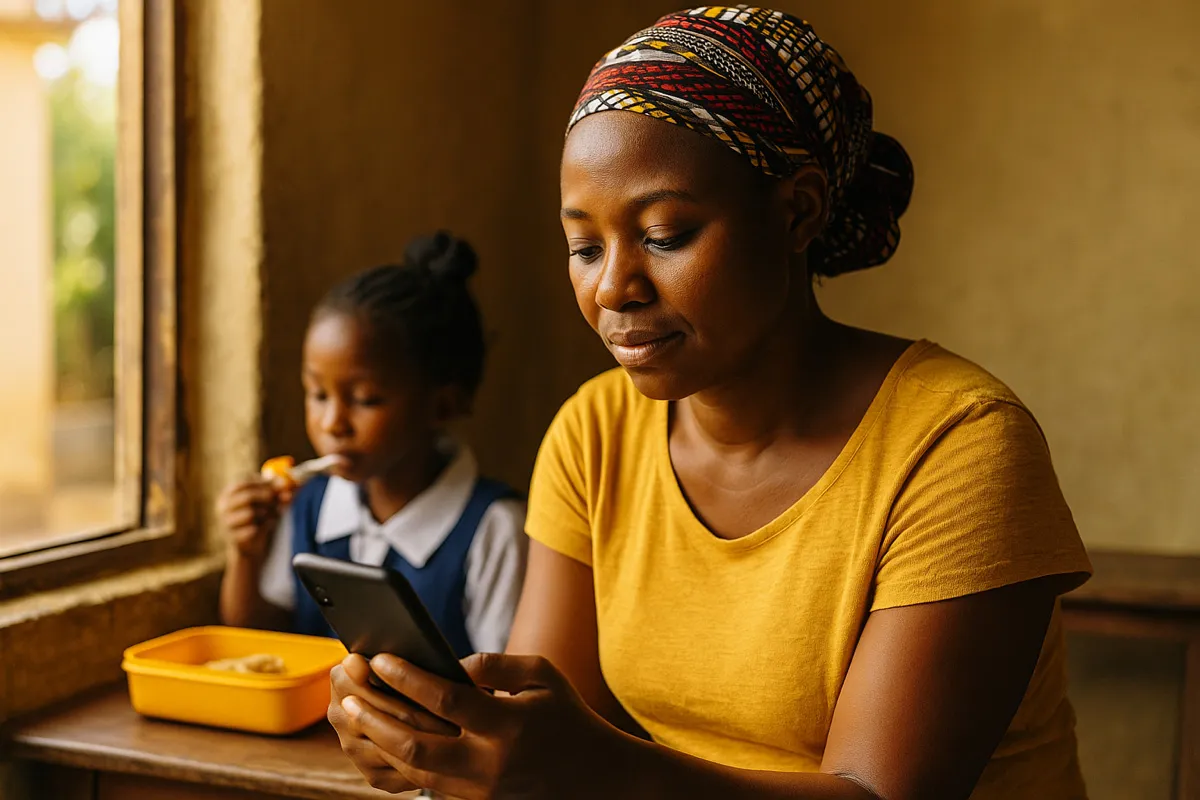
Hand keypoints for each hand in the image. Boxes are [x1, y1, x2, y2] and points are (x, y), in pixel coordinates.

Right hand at [215, 477, 289, 559]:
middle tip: (281, 499)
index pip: (244, 483)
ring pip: (251, 513)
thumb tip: (289, 487)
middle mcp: (223, 506)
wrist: (252, 543)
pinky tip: (265, 527)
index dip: (265, 484)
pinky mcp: (232, 537)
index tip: (282, 485)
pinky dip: (263, 527)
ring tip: (271, 515)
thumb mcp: (269, 500)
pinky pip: (252, 529)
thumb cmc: (260, 515)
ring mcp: (226, 522)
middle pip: (248, 497)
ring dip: (266, 513)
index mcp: (229, 493)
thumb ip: (278, 491)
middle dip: (268, 498)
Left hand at [330, 652, 625, 798]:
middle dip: (374, 714)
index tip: (379, 657)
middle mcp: (489, 764)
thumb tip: (446, 661)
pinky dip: (390, 760)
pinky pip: (419, 784)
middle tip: (347, 687)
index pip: (447, 700)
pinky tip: (370, 736)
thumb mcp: (542, 675)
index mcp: (509, 726)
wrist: (592, 778)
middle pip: (415, 743)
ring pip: (409, 769)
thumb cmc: (565, 716)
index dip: (408, 678)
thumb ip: (494, 664)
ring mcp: (477, 791)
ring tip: (349, 709)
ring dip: (373, 739)